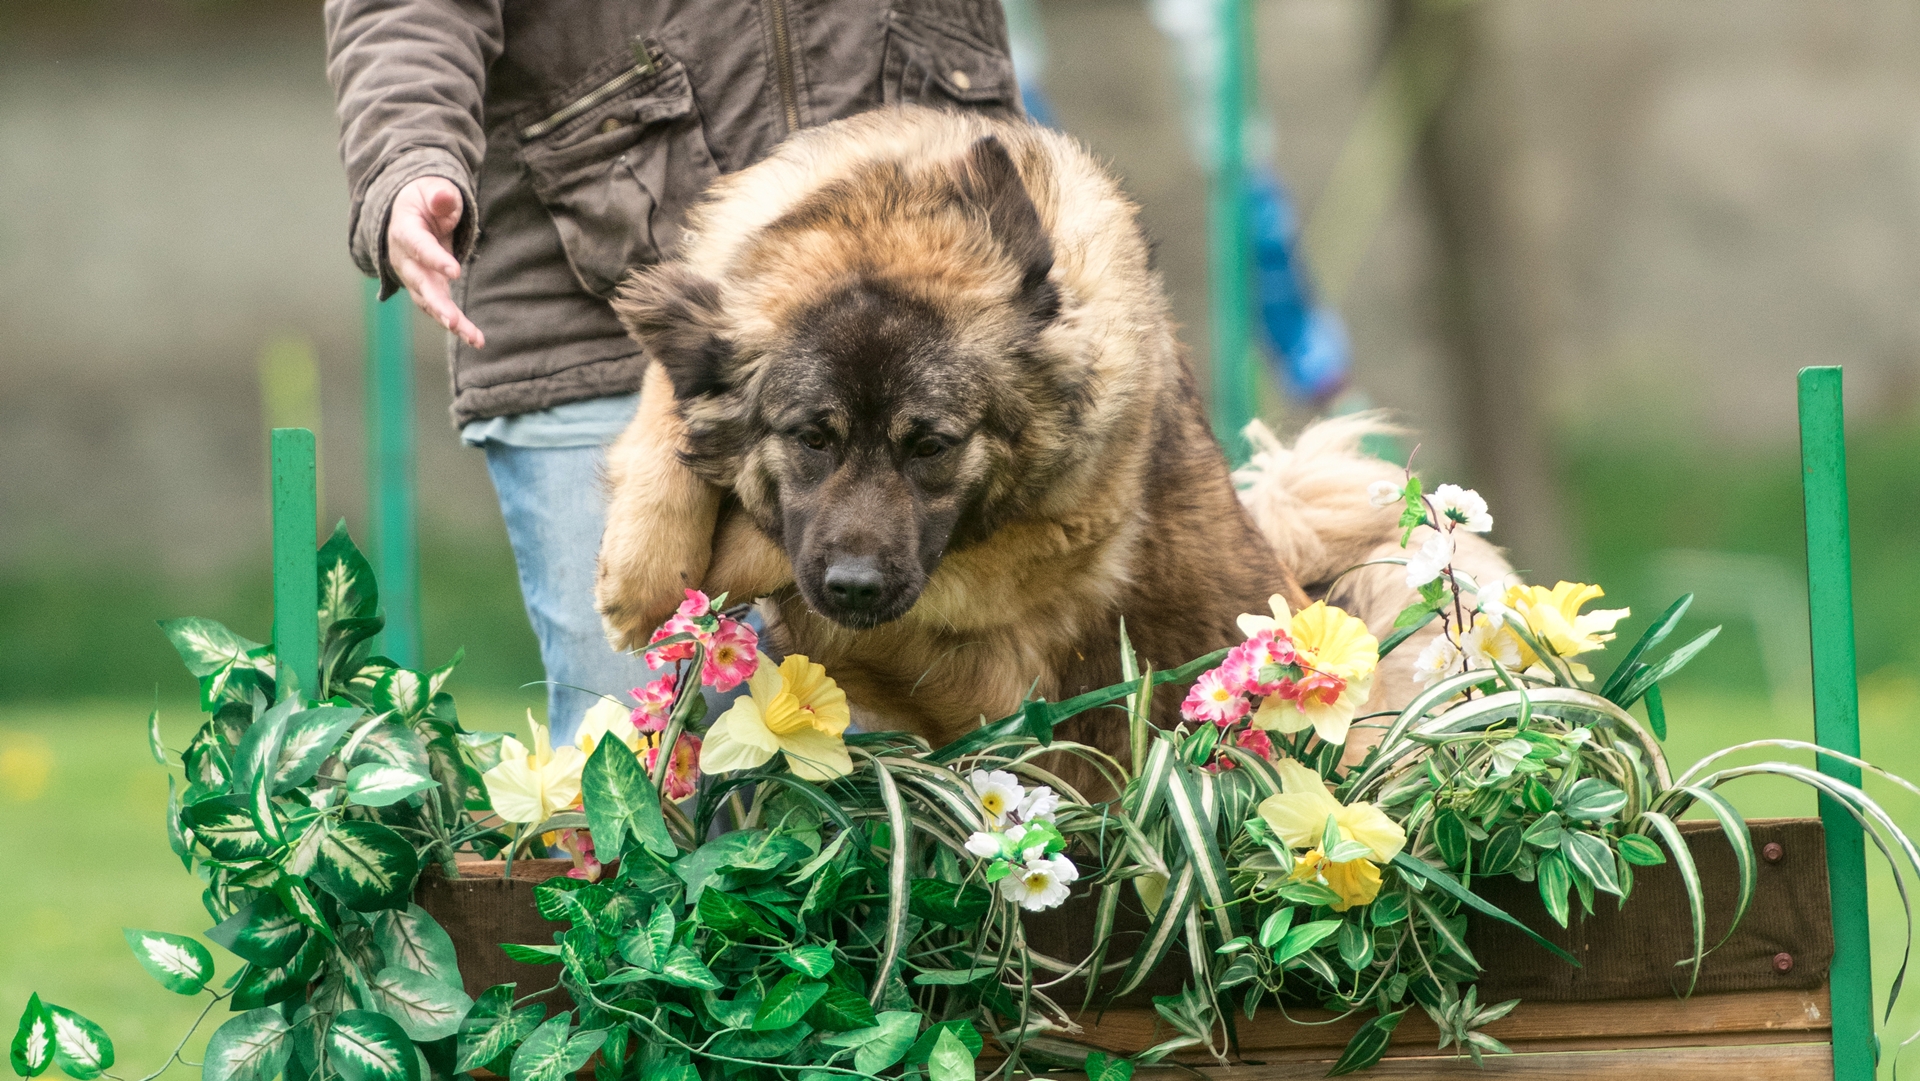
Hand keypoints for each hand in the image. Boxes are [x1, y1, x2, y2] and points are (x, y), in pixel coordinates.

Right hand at [387, 176, 484, 347]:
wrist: (411, 215)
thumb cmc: (425, 201)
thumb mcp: (432, 191)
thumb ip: (440, 196)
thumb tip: (445, 197)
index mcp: (405, 232)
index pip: (419, 247)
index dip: (434, 259)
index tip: (455, 271)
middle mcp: (406, 260)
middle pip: (420, 284)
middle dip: (437, 304)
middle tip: (452, 320)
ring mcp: (416, 278)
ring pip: (430, 303)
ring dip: (451, 322)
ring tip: (473, 338)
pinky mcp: (429, 290)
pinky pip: (441, 310)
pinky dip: (457, 326)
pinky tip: (476, 339)